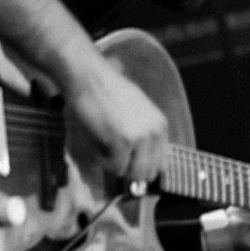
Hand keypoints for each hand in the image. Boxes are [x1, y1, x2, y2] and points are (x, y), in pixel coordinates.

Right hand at [69, 56, 169, 185]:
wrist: (88, 77)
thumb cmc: (106, 92)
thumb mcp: (137, 111)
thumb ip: (144, 134)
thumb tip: (140, 163)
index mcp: (161, 125)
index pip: (161, 163)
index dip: (142, 167)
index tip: (127, 164)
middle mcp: (155, 133)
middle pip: (148, 172)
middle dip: (129, 170)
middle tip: (112, 159)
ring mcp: (140, 138)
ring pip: (133, 173)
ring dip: (117, 168)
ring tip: (104, 150)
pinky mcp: (122, 142)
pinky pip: (115, 168)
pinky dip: (104, 163)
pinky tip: (97, 146)